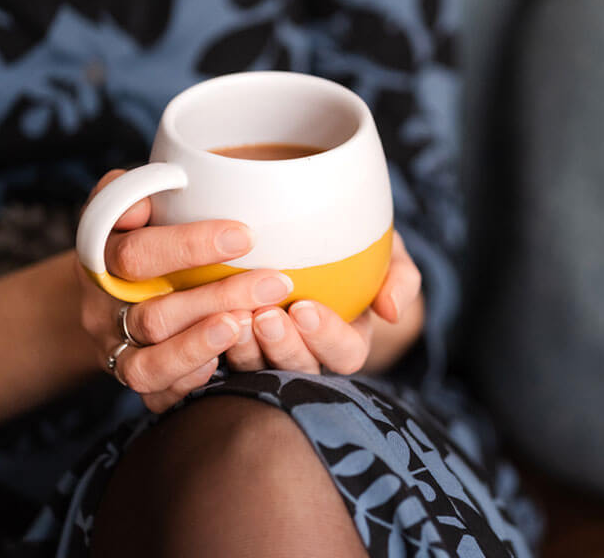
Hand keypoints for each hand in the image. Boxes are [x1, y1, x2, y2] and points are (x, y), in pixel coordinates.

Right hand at [77, 170, 294, 412]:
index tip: (244, 236)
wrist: (111, 283)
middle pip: (153, 313)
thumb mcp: (136, 197)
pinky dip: (187, 383)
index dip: (188, 246)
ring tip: (246, 325)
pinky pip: (153, 397)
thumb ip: (147, 186)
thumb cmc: (142, 229)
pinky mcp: (133, 376)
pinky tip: (223, 368)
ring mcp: (114, 347)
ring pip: (147, 364)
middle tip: (273, 284)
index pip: (135, 254)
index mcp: (100, 254)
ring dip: (202, 346)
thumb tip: (170, 182)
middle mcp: (102, 306)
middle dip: (217, 298)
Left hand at [226, 231, 422, 374]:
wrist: (309, 233)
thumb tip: (391, 312)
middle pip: (297, 370)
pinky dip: (210, 344)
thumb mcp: (389, 254)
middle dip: (282, 347)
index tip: (306, 308)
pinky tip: (204, 319)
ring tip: (234, 316)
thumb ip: (400, 278)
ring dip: (244, 348)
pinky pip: (216, 359)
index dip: (326, 338)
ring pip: (254, 370)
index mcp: (346, 341)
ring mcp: (265, 355)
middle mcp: (306, 356)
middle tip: (265, 316)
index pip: (344, 354)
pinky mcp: (227, 346)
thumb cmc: (356, 245)